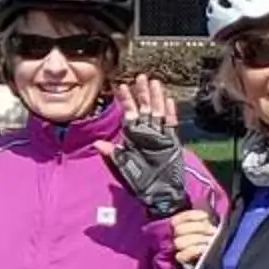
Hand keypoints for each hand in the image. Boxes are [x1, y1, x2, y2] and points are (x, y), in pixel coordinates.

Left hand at [104, 77, 192, 216]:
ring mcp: (160, 136)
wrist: (160, 192)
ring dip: (156, 98)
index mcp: (133, 137)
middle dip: (142, 93)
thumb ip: (113, 154)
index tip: (121, 85)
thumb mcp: (124, 167)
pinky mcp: (172, 141)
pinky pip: (171, 124)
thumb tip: (97, 143)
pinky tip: (169, 100)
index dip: (125, 100)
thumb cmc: (140, 182)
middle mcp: (146, 133)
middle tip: (141, 76)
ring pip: (158, 112)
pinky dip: (170, 113)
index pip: (128, 114)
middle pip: (144, 108)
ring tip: (155, 82)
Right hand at [165, 205, 220, 266]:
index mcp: (179, 227)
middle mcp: (174, 238)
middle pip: (179, 229)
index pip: (178, 218)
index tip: (205, 217)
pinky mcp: (180, 262)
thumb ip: (204, 222)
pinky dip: (194, 250)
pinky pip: (182, 255)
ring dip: (198, 239)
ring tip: (211, 241)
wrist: (211, 264)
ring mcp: (175, 250)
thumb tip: (206, 217)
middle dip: (199, 228)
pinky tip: (204, 249)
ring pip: (180, 241)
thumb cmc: (208, 243)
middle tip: (213, 231)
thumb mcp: (206, 230)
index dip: (191, 216)